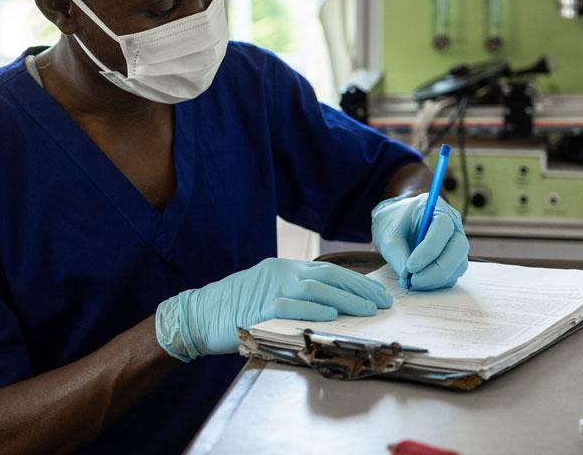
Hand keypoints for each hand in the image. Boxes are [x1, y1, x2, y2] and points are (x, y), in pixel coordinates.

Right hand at [154, 258, 391, 361]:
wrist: (198, 314)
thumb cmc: (235, 307)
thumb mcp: (269, 293)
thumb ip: (297, 296)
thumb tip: (334, 308)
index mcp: (284, 269)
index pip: (329, 271)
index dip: (357, 282)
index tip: (379, 294)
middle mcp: (280, 273)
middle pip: (328, 276)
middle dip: (360, 290)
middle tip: (384, 302)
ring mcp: (270, 289)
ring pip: (316, 289)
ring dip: (346, 299)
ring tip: (369, 310)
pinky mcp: (260, 307)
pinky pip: (292, 306)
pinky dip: (314, 309)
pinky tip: (332, 314)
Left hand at [371, 194, 468, 290]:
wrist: (396, 225)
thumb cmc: (393, 224)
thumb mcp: (387, 236)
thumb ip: (397, 254)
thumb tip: (407, 277)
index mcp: (436, 209)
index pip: (443, 227)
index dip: (429, 249)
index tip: (411, 266)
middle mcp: (453, 224)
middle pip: (458, 248)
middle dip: (437, 270)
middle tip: (414, 281)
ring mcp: (456, 243)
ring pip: (458, 265)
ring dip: (436, 279)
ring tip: (412, 282)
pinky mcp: (455, 260)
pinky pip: (452, 274)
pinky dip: (437, 282)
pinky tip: (419, 282)